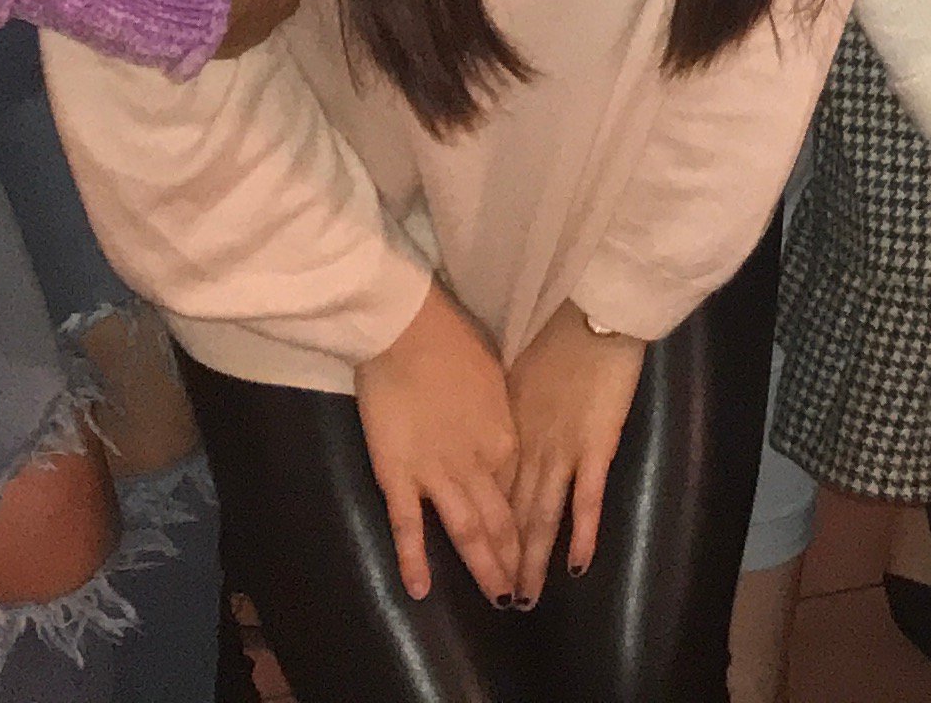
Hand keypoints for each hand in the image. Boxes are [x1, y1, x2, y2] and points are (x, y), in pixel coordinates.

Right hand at [354, 288, 521, 604]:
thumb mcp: (494, 381)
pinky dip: (415, 559)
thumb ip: (498, 417)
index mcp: (506, 436)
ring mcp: (439, 473)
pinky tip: (420, 590)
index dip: (527, 523)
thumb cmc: (453, 342)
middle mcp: (480, 463)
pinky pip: (408, 526)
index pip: (519, 491)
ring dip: (484, 568)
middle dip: (514, 560)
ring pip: (468, 531)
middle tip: (522, 594)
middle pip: (503, 520)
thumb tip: (502, 436)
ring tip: (498, 601)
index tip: (531, 548)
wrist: (409, 328)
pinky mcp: (399, 475)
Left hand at [505, 301, 647, 583]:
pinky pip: (586, 501)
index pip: (491, 490)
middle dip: (502, 559)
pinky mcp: (595, 447)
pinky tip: (575, 566)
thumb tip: (484, 418)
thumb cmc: (552, 331)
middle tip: (497, 598)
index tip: (477, 555)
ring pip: (541, 517)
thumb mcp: (512, 368)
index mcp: (505, 431)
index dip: (483, 526)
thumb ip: (501, 401)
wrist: (590, 310)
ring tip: (524, 599)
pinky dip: (580, 536)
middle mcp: (527, 449)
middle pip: (511, 514)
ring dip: (532, 561)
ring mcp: (561, 450)